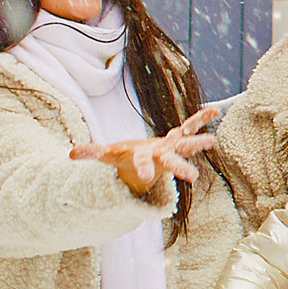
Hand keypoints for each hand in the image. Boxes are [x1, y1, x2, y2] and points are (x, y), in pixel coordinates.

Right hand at [71, 106, 218, 198]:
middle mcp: (160, 157)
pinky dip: (202, 118)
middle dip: (180, 168)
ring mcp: (171, 148)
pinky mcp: (177, 139)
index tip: (144, 177)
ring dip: (198, 142)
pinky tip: (216, 111)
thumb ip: (92, 154)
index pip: (141, 164)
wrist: (142, 168)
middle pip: (171, 162)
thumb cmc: (124, 161)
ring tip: (211, 142)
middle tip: (193, 177)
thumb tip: (70, 155)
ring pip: (186, 145)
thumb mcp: (108, 157)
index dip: (141, 169)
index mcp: (143, 160)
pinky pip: (191, 126)